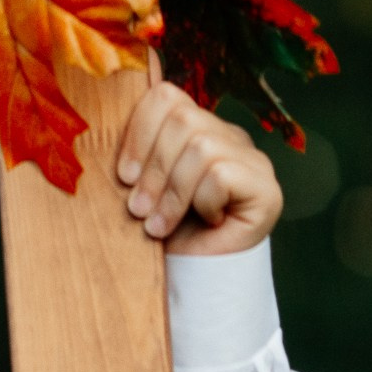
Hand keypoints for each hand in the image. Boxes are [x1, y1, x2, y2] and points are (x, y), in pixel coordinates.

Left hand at [116, 82, 281, 255]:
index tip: (123, 176)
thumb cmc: (160, 229)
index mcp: (194, 127)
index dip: (138, 132)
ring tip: (157, 224)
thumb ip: (131, 148)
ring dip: (172, 191)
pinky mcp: (267, 188)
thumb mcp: (136, 183)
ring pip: (202, 146)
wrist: (190, 276)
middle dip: (153, 168)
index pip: (166, 96)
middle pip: (183, 118)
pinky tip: (203, 222)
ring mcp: (252, 159)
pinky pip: (222, 174)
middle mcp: (227, 136)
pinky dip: (201, 202)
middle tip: (138, 208)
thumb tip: (104, 111)